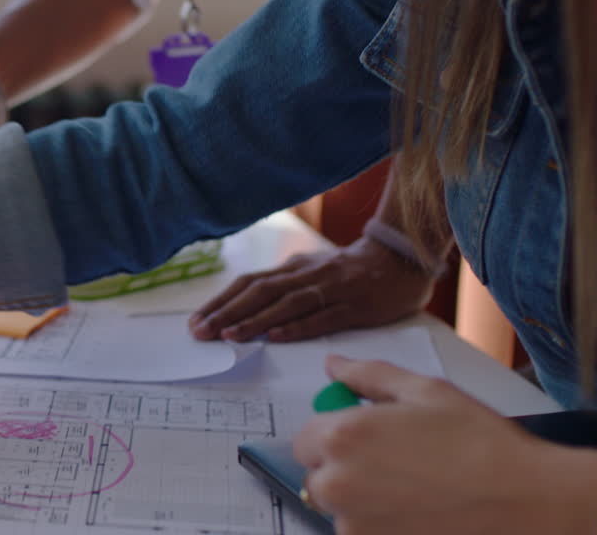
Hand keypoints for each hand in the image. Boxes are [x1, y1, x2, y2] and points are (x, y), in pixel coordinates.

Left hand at [188, 235, 431, 341]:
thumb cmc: (350, 271)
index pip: (247, 283)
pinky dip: (298, 327)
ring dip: (255, 320)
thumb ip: (284, 286)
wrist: (401, 259)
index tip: (195, 321)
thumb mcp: (311, 271)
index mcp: (292, 268)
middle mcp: (305, 275)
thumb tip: (246, 308)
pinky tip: (277, 338)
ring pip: (286, 304)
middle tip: (200, 332)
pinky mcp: (355, 306)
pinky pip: (323, 317)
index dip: (219, 301)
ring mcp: (331, 289)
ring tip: (229, 336)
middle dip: (226, 312)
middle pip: (259, 292)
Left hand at [293, 356, 596, 533]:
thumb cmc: (480, 443)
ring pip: (339, 509)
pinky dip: (381, 523)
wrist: (528, 499)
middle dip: (344, 468)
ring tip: (415, 488)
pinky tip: (420, 510)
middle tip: (395, 464)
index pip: (303, 440)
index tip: (366, 438)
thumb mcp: (424, 391)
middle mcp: (337, 484)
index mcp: (341, 437)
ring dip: (363, 500)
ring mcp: (354, 526)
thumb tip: (333, 366)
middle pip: (317, 476)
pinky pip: (363, 531)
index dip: (334, 436)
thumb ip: (367, 376)